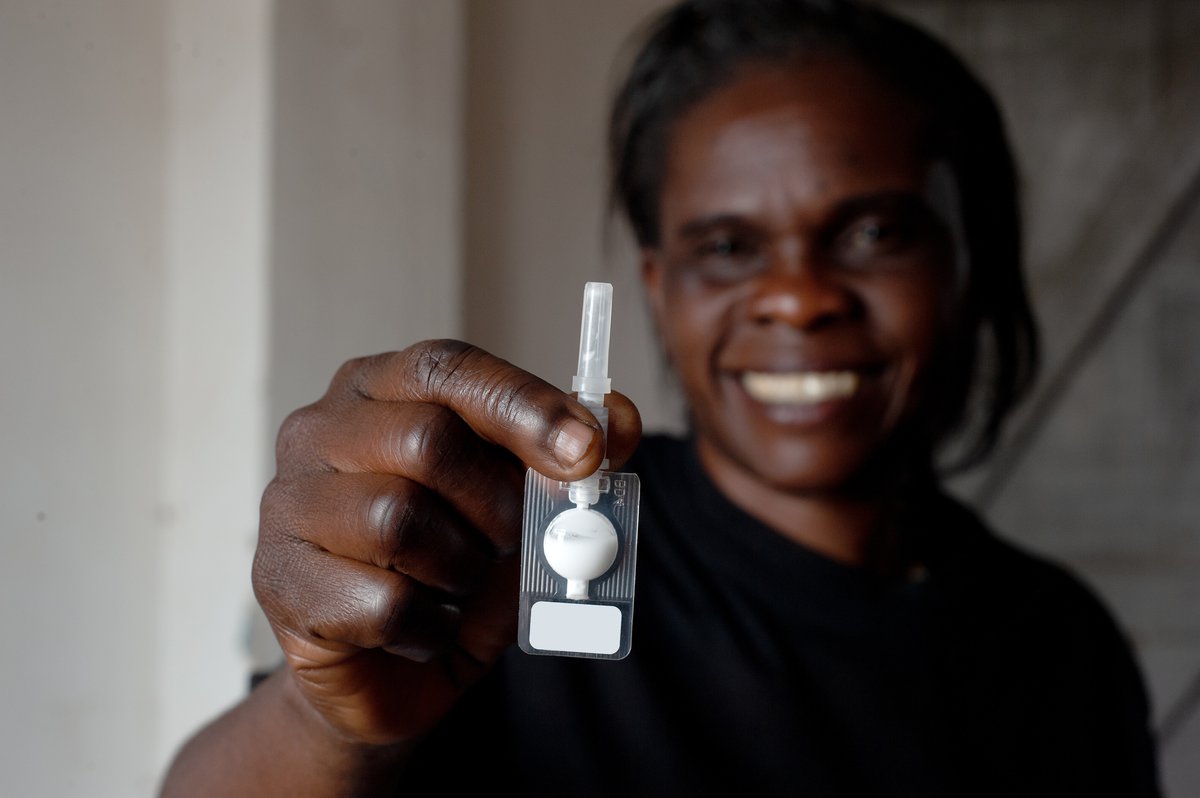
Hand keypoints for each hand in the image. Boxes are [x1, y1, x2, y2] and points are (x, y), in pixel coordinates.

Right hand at [252, 340, 640, 746]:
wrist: (389, 675)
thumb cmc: (453, 572)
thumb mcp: (523, 511)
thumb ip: (568, 461)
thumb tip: (620, 418)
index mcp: (379, 388)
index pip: (447, 367)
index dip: (523, 405)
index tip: (587, 451)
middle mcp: (319, 430)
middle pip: (424, 439)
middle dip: (497, 502)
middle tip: (516, 540)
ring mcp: (287, 503)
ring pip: (397, 519)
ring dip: (459, 568)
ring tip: (457, 585)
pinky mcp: (279, 580)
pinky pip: (380, 600)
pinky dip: (428, 626)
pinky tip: (421, 628)